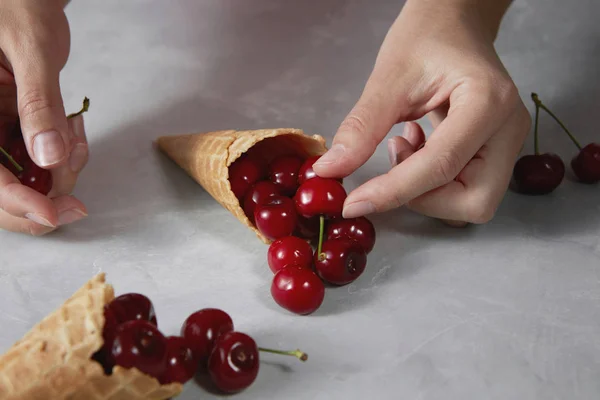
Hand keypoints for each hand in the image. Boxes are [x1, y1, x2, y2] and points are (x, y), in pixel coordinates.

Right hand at [0, 0, 87, 235]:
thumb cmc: (20, 5)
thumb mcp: (32, 50)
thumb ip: (39, 104)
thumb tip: (49, 158)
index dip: (18, 203)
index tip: (55, 215)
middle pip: (3, 190)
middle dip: (46, 195)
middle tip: (79, 183)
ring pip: (26, 179)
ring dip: (61, 170)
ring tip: (77, 132)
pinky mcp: (11, 127)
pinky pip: (39, 157)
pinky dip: (64, 153)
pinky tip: (73, 128)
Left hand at [313, 0, 530, 224]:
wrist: (453, 22)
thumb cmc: (426, 36)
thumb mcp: (388, 78)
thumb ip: (361, 128)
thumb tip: (332, 169)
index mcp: (488, 102)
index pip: (441, 166)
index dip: (394, 192)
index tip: (355, 203)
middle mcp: (509, 128)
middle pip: (472, 201)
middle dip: (424, 197)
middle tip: (394, 162)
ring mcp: (508, 142)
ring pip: (471, 202)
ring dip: (428, 190)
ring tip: (407, 147)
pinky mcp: (496, 150)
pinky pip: (466, 188)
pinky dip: (433, 181)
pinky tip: (417, 146)